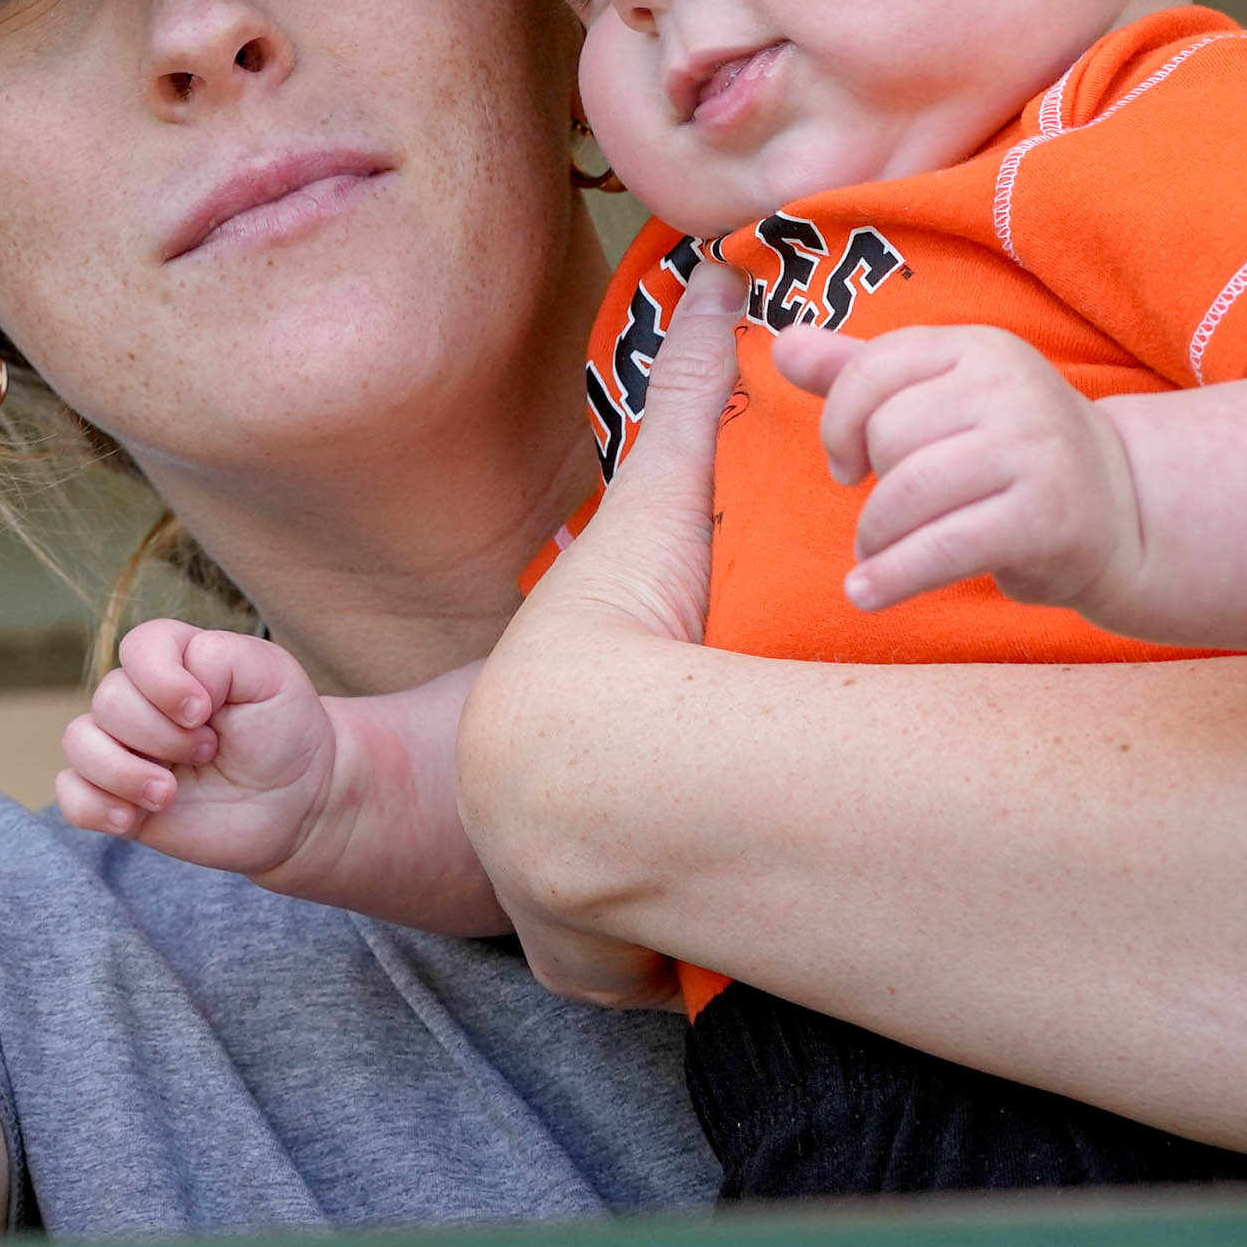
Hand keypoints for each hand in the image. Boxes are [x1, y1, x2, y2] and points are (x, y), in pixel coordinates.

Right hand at [57, 622, 335, 876]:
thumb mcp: (273, 677)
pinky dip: (93, 807)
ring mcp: (124, 748)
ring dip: (122, 773)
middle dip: (161, 736)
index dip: (163, 682)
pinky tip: (131, 820)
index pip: (138, 649)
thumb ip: (223, 655)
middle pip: (109, 701)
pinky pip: (71, 794)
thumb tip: (179, 681)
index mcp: (174, 659)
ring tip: (168, 795)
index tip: (205, 713)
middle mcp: (140, 699)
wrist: (297, 802)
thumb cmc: (284, 730)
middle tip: (209, 753)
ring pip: (79, 743)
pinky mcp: (116, 795)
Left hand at [456, 261, 740, 1007]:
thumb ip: (691, 395)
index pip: (575, 720)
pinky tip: (694, 950)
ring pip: (596, 916)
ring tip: (713, 886)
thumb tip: (716, 272)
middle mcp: (530, 806)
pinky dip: (651, 968)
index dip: (613, 722)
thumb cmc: (623, 632)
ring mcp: (557, 900)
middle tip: (704, 819)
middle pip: (581, 828)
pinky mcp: (586, 962)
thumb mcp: (666, 508)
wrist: (596, 768)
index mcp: (547, 710)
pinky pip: (620, 974)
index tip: (667, 721)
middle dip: (629, 834)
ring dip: (640, 914)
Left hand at [768, 319, 1139, 614]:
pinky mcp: (1046, 516)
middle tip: (886, 518)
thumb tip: (782, 344)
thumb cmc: (1013, 454)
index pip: (874, 368)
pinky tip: (867, 594)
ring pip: (910, 490)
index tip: (846, 464)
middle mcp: (1011, 388)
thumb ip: (860, 375)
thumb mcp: (943, 399)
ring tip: (877, 558)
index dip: (840, 422)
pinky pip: (943, 546)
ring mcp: (1035, 449)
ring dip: (877, 537)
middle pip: (890, 433)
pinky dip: (894, 576)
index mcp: (979, 348)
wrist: (1124, 511)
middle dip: (872, 487)